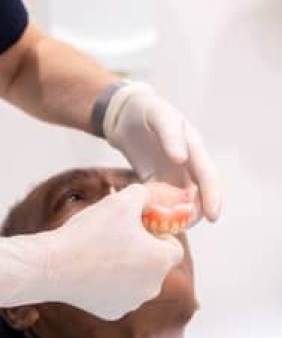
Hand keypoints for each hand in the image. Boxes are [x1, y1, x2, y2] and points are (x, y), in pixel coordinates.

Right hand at [0, 184, 183, 320]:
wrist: (55, 265)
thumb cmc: (89, 233)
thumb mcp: (121, 200)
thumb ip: (144, 195)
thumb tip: (150, 197)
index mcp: (161, 260)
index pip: (173, 245)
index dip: (156, 232)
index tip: (135, 225)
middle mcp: (152, 286)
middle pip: (154, 263)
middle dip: (139, 248)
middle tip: (114, 233)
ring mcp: (132, 302)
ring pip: (135, 278)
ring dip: (124, 265)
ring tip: (98, 248)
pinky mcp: (112, 311)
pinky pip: (117, 292)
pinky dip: (108, 281)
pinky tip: (89, 268)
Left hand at [103, 83, 221, 222]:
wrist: (124, 112)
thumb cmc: (146, 109)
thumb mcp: (159, 116)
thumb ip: (171, 135)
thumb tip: (182, 158)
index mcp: (193, 147)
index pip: (208, 176)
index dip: (212, 197)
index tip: (212, 216)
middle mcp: (186, 164)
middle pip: (197, 195)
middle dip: (193, 213)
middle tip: (183, 227)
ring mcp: (170, 173)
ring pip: (179, 201)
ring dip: (174, 215)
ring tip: (163, 227)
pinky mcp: (153, 180)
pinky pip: (159, 199)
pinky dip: (156, 210)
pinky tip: (147, 219)